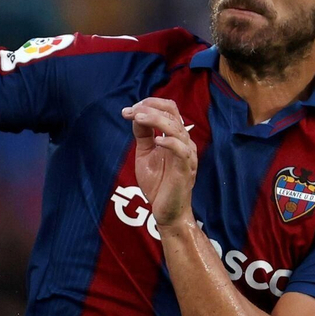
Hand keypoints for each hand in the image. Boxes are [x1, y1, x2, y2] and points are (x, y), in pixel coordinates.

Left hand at [123, 97, 197, 230]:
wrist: (166, 210)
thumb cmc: (158, 183)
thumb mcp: (145, 154)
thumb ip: (143, 135)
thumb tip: (135, 115)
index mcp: (175, 136)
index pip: (169, 109)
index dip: (149, 104)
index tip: (127, 110)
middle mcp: (183, 141)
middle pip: (172, 113)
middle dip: (150, 108)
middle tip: (130, 112)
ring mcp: (186, 154)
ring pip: (176, 128)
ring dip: (156, 120)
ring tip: (138, 118)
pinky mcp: (185, 169)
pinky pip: (181, 150)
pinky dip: (169, 142)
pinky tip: (156, 141)